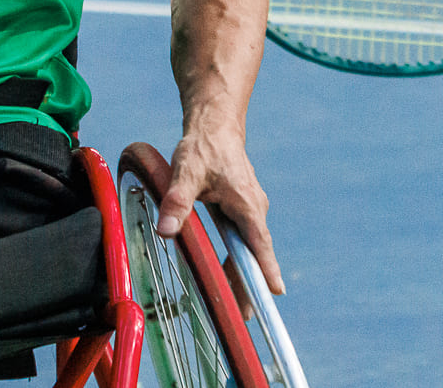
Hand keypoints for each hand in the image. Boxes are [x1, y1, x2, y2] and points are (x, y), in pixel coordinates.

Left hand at [160, 127, 283, 294]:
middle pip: (255, 252)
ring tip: (239, 307)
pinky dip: (237, 259)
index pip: (259, 241)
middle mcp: (253, 208)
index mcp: (246, 202)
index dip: (266, 268)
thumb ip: (177, 201)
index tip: (275, 292)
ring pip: (248, 248)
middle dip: (252, 283)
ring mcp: (249, 209)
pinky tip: (229, 275)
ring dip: (243, 273)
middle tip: (246, 316)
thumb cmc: (204, 147)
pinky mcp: (241, 209)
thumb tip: (166, 230)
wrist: (215, 126)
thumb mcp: (186, 172)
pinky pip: (242, 240)